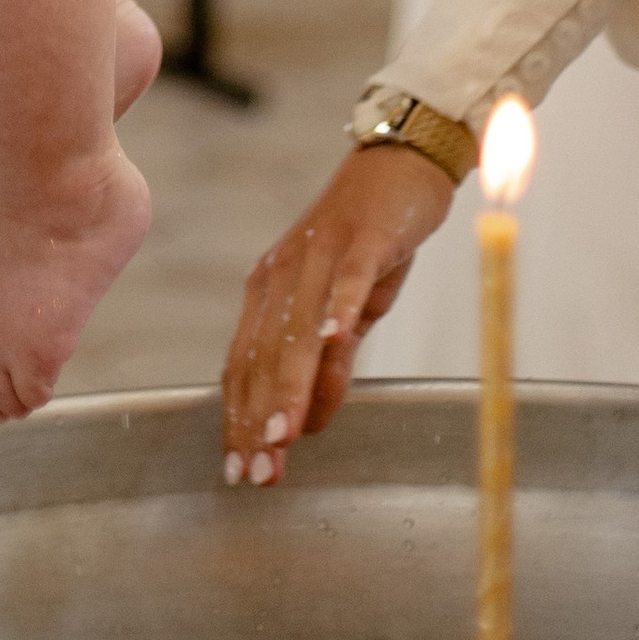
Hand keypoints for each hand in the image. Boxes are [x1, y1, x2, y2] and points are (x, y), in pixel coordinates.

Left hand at [222, 144, 455, 484]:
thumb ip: (330, 364)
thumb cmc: (368, 246)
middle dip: (261, 418)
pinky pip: (348, 276)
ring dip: (291, 382)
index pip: (245, 364)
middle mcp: (283, 272)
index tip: (240, 473)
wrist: (398, 166)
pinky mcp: (362, 238)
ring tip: (285, 432)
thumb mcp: (347, 314)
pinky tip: (336, 337)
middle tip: (261, 472)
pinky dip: (340, 306)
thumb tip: (312, 423)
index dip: (240, 419)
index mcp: (269, 290)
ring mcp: (321, 254)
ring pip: (299, 326)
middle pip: (266, 354)